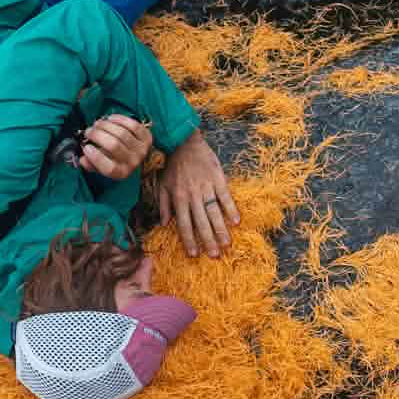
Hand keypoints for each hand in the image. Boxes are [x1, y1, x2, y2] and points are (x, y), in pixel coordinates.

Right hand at [78, 113, 152, 181]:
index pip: (109, 168)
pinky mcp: (147, 137)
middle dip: (97, 135)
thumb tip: (82, 159)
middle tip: (88, 131)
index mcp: (121, 173)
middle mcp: (133, 163)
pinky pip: (132, 125)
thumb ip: (91, 164)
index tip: (86, 147)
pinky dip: (119, 119)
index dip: (96, 157)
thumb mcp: (103, 166)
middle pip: (114, 146)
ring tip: (97, 123)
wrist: (138, 154)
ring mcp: (142, 149)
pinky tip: (110, 118)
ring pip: (122, 133)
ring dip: (106, 125)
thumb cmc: (115, 159)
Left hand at [157, 130, 239, 257]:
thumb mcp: (163, 185)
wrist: (185, 143)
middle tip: (214, 256)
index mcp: (179, 198)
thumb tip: (164, 223)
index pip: (184, 224)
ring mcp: (206, 187)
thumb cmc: (173, 166)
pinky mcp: (218, 179)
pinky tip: (236, 221)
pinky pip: (225, 196)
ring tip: (226, 243)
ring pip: (214, 212)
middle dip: (207, 240)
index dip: (189, 240)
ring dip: (220, 229)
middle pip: (201, 222)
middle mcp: (193, 195)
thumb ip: (163, 205)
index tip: (194, 254)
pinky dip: (230, 208)